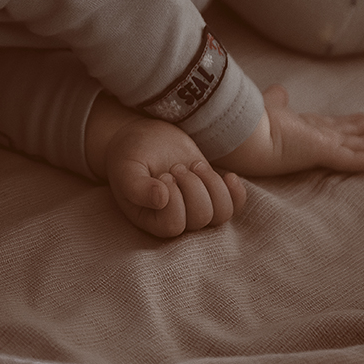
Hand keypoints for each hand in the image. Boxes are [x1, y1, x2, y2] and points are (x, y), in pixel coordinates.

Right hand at [85, 93, 245, 237]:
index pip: (174, 225)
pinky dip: (236, 192)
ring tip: (194, 166)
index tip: (163, 175)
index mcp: (151, 221)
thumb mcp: (127, 169)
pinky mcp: (212, 197)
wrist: (144, 138)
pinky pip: (234, 206)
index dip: (174, 198)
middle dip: (192, 186)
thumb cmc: (130, 155)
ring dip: (212, 185)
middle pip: (201, 217)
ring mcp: (196, 210)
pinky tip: (228, 176)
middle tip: (176, 167)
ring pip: (221, 213)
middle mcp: (176, 222)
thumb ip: (137, 187)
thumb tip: (161, 200)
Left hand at [216, 84, 363, 175]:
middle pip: (351, 135)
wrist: (240, 137)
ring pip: (357, 144)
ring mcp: (320, 149)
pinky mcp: (323, 153)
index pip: (332, 127)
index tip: (363, 118)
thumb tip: (281, 89)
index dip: (350, 123)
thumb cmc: (248, 124)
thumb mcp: (268, 106)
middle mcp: (314, 140)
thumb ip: (276, 100)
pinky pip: (353, 159)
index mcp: (302, 131)